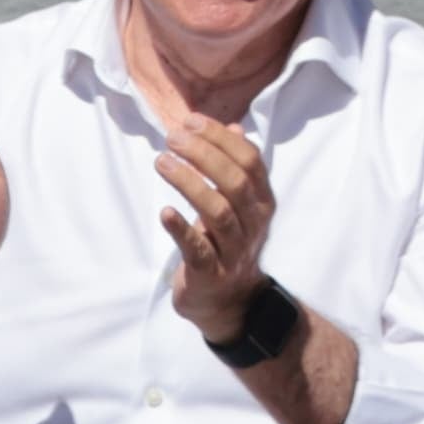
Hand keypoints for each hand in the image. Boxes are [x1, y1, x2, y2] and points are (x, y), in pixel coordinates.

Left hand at [156, 115, 279, 343]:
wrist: (229, 302)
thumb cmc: (227, 244)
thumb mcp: (236, 204)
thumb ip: (235, 166)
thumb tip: (233, 126)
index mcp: (261, 200)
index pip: (248, 160)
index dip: (220, 138)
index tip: (190, 122)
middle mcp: (254, 222)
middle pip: (234, 181)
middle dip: (203, 155)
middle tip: (172, 139)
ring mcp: (234, 249)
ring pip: (217, 211)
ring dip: (189, 183)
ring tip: (161, 162)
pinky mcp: (211, 273)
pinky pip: (198, 248)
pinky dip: (181, 229)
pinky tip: (165, 212)